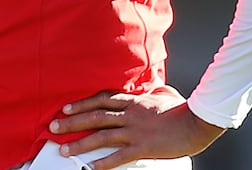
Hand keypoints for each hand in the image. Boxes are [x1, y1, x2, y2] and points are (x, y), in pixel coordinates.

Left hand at [48, 85, 225, 169]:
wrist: (197, 122)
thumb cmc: (182, 110)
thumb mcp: (163, 96)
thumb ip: (152, 92)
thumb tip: (154, 88)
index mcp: (132, 101)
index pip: (100, 100)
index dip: (81, 103)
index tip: (65, 108)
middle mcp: (129, 114)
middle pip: (94, 116)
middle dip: (71, 122)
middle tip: (53, 126)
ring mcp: (134, 131)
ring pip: (101, 136)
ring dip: (81, 143)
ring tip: (64, 149)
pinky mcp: (143, 147)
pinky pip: (119, 156)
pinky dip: (104, 162)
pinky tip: (92, 167)